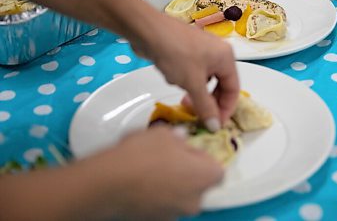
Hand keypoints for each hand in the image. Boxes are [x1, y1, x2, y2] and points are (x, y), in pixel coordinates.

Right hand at [97, 126, 223, 219]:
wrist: (108, 183)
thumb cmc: (141, 155)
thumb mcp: (164, 133)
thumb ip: (179, 138)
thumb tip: (181, 140)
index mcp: (205, 177)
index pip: (217, 170)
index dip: (203, 160)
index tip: (189, 151)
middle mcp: (195, 201)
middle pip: (198, 185)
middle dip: (187, 172)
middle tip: (168, 158)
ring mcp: (174, 214)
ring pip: (179, 196)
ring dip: (171, 184)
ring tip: (150, 169)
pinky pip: (161, 205)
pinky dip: (156, 196)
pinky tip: (140, 182)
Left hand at [130, 12, 239, 131]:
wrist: (147, 30)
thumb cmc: (175, 54)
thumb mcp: (193, 83)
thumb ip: (205, 107)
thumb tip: (215, 127)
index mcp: (226, 58)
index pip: (233, 89)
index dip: (226, 109)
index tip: (215, 125)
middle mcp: (218, 52)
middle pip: (220, 84)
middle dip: (208, 100)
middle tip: (196, 113)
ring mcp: (202, 50)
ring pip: (204, 79)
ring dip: (194, 90)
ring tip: (183, 94)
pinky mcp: (187, 50)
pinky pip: (192, 71)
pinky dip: (185, 79)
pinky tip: (172, 76)